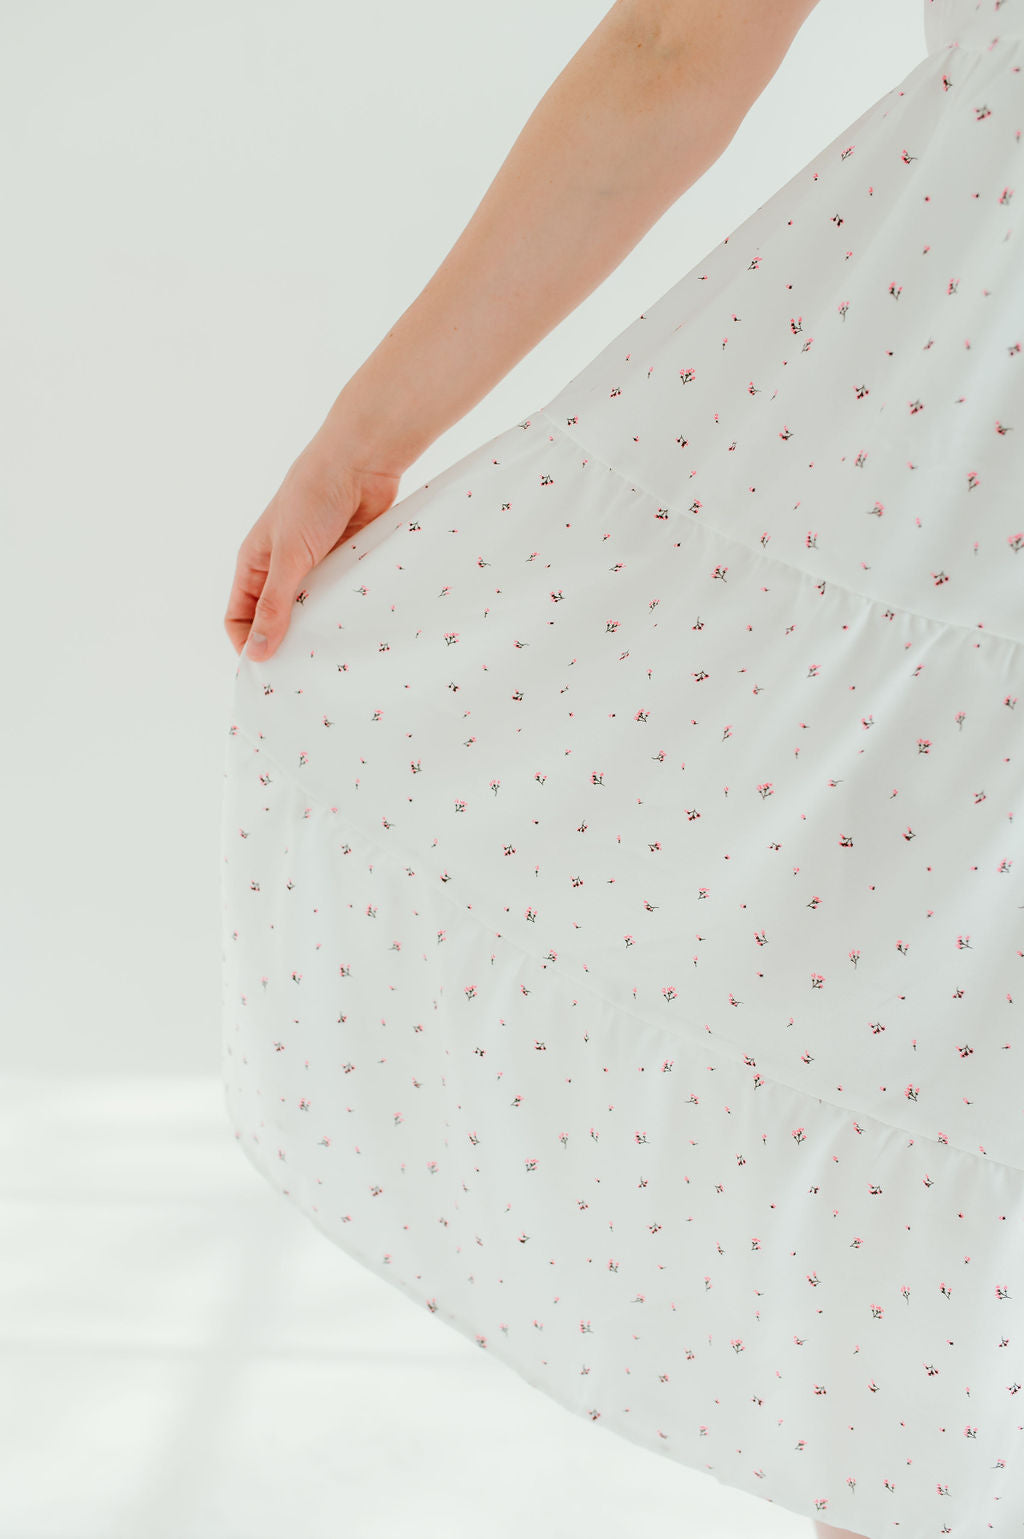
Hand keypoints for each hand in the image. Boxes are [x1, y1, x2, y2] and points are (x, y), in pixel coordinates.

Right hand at [224, 436, 402, 660]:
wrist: (361, 462)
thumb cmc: (314, 499)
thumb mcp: (289, 556)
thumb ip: (275, 605)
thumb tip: (257, 653)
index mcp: (254, 564)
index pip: (239, 617)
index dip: (248, 645)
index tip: (270, 674)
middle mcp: (281, 569)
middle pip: (276, 620)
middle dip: (287, 646)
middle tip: (305, 678)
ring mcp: (315, 568)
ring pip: (312, 613)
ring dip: (320, 632)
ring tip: (333, 662)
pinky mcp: (344, 565)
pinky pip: (340, 600)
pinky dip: (345, 615)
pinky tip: (357, 634)